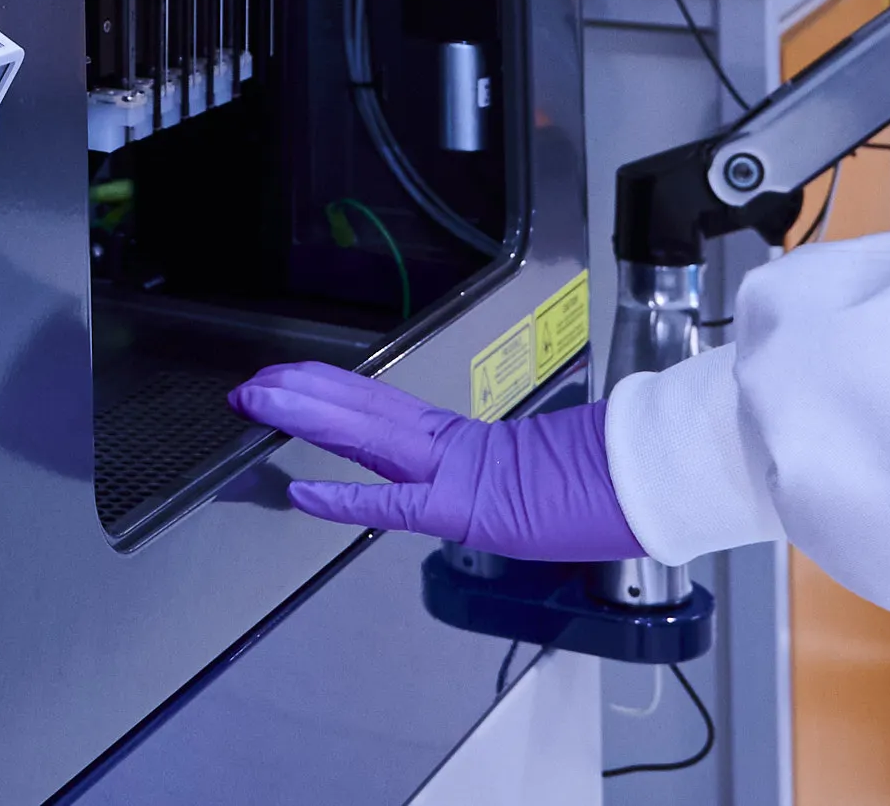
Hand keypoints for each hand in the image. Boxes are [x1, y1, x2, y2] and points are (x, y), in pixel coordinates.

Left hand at [229, 362, 644, 561]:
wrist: (642, 480)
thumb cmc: (599, 483)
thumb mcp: (532, 479)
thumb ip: (496, 475)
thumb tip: (485, 478)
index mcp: (460, 443)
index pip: (376, 414)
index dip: (325, 396)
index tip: (282, 384)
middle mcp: (448, 447)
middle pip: (358, 413)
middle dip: (297, 397)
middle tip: (247, 386)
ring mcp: (454, 471)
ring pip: (366, 435)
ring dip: (307, 418)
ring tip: (260, 403)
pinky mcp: (465, 504)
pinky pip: (395, 505)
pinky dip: (346, 500)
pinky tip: (301, 494)